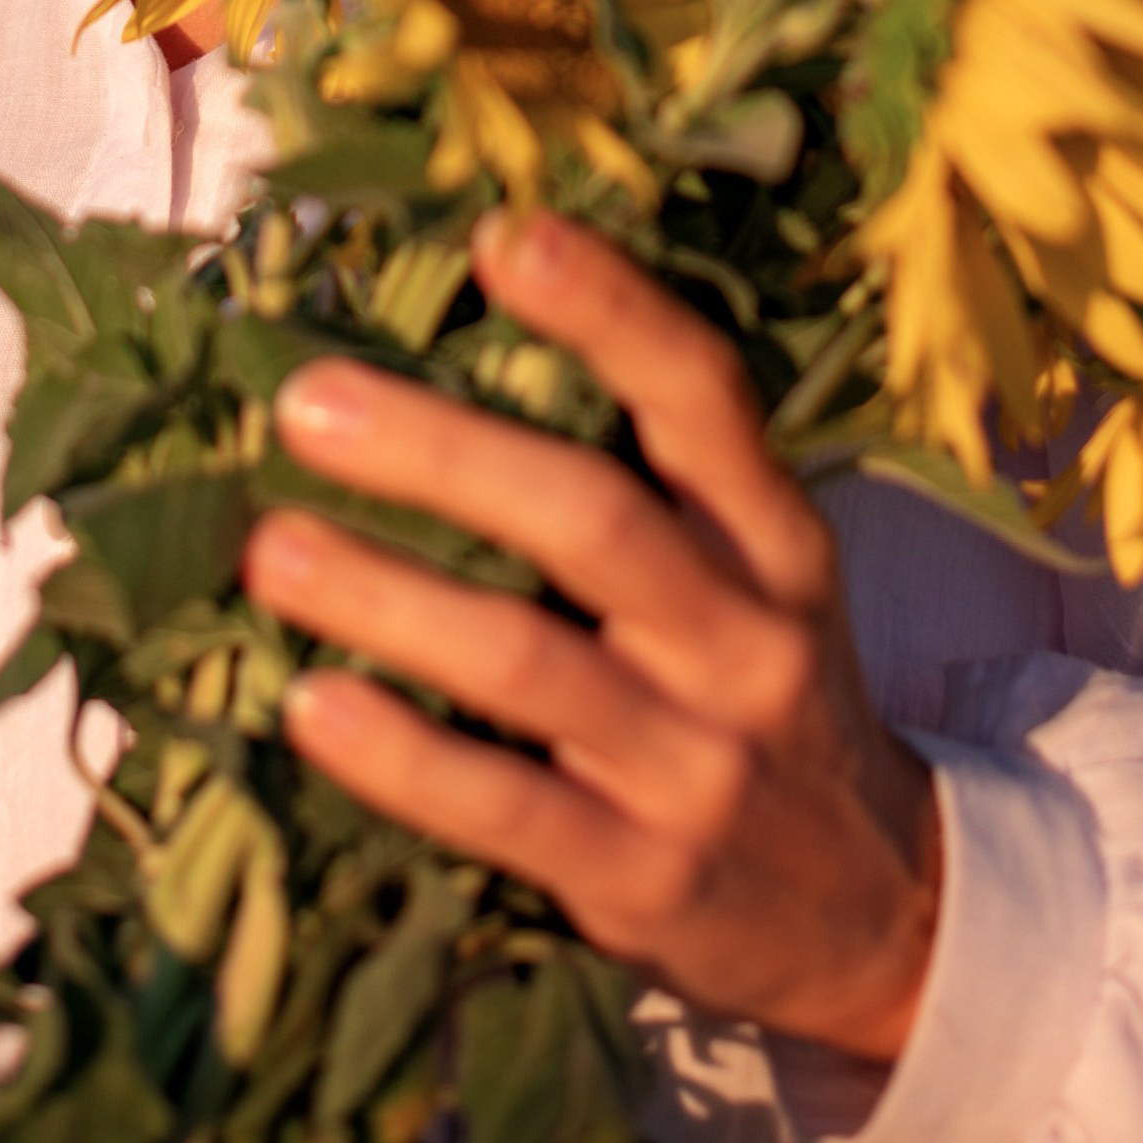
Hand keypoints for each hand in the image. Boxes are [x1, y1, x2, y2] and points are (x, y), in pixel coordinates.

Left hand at [242, 212, 940, 1060]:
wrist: (874, 908)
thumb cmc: (759, 688)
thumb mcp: (753, 569)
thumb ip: (646, 474)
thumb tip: (451, 333)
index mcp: (775, 539)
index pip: (704, 400)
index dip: (610, 311)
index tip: (500, 235)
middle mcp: (746, 639)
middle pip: (593, 522)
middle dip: (444, 452)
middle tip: (307, 400)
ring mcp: (695, 764)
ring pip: (528, 665)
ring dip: (387, 597)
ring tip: (268, 547)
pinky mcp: (639, 877)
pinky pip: (503, 809)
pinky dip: (401, 756)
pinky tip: (311, 703)